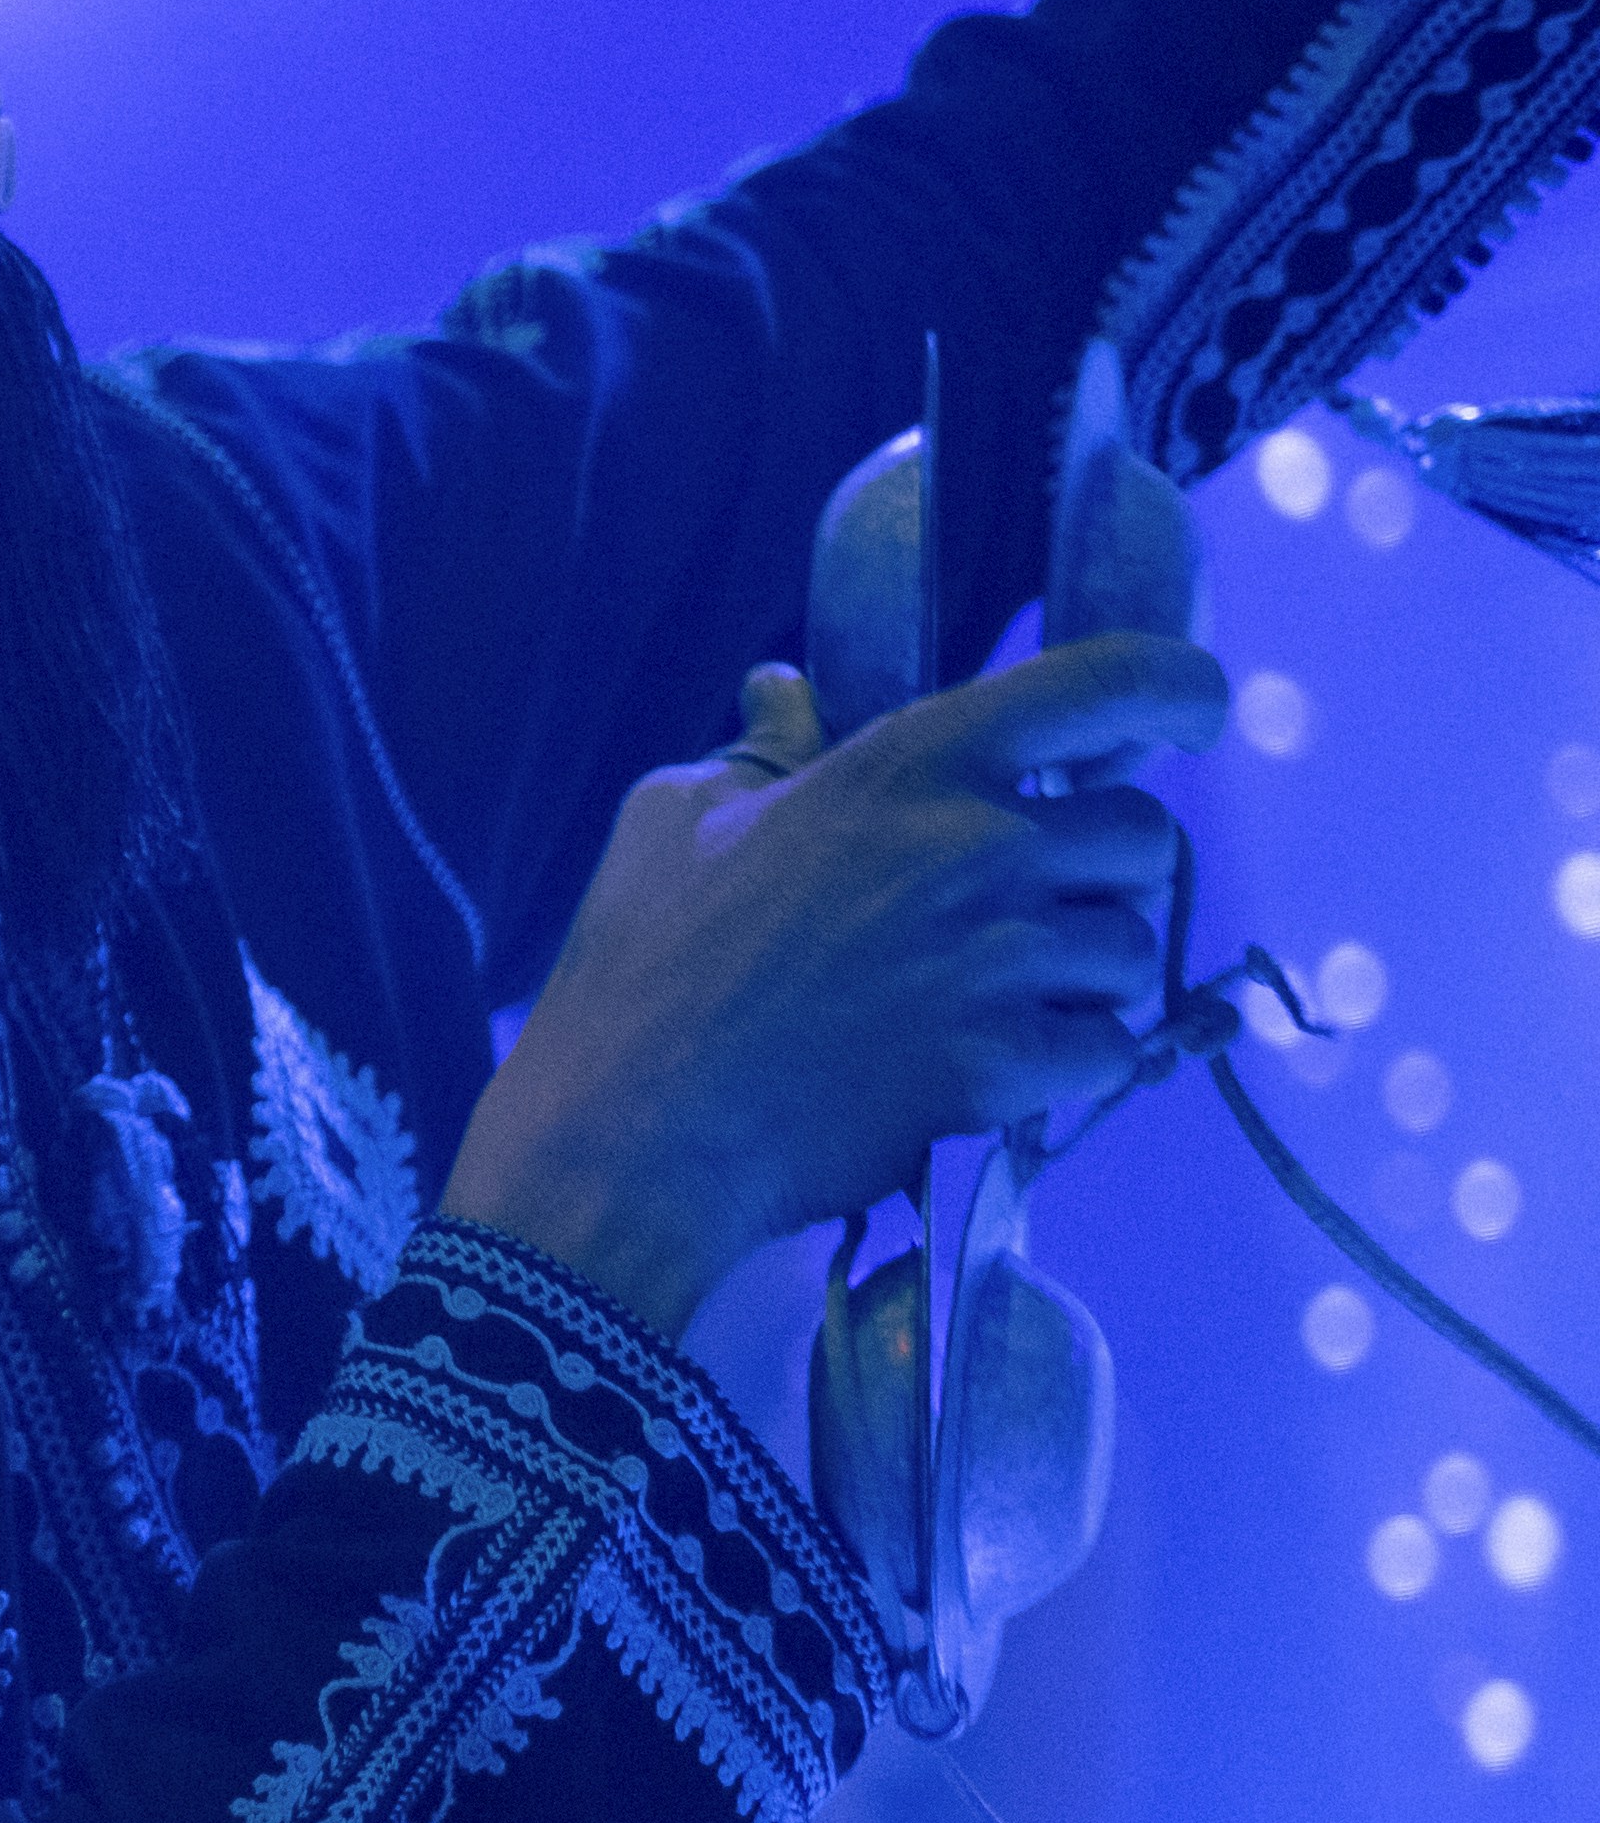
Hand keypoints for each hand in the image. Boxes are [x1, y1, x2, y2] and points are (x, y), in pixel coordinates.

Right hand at [443, 636, 1215, 1332]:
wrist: (629, 1139)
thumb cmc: (636, 970)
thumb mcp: (673, 821)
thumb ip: (760, 751)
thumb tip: (789, 696)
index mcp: (910, 764)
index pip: (1105, 683)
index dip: (1178, 688)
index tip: (1194, 715)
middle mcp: (979, 848)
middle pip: (1146, 835)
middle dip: (1108, 871)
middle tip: (1039, 907)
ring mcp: (999, 963)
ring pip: (1134, 951)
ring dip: (1087, 976)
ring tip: (1002, 1000)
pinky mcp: (1004, 1069)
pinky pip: (1111, 1051)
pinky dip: (1072, 1064)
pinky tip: (999, 1068)